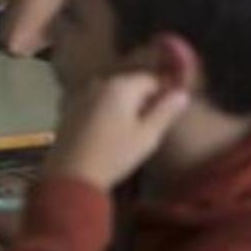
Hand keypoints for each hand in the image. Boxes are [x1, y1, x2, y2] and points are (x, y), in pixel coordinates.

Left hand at [43, 71, 189, 190]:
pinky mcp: (69, 107)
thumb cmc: (115, 154)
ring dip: (124, 102)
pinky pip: (95, 100)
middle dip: (144, 96)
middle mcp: (99, 83)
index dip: (164, 90)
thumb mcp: (147, 135)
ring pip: (111, 91)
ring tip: (134, 125)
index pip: (150, 79)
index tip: (172, 107)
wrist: (71, 172)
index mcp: (121, 86)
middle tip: (154, 118)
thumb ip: (165, 112)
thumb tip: (181, 94)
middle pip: (129, 83)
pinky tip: (110, 127)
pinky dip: (106, 108)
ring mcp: (81, 93)